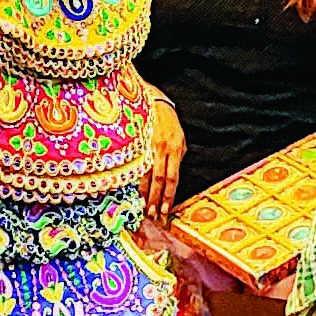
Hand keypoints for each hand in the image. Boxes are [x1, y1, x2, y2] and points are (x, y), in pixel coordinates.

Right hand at [141, 99, 186, 217]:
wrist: (152, 100)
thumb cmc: (168, 121)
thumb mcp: (179, 138)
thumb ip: (177, 157)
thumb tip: (173, 175)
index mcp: (174, 149)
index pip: (172, 177)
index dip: (169, 195)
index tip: (166, 209)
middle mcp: (161, 150)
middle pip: (159, 180)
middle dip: (156, 199)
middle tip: (154, 215)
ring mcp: (147, 147)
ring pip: (146, 175)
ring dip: (145, 194)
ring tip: (144, 209)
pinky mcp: (137, 145)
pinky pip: (137, 166)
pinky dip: (136, 180)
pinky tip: (135, 191)